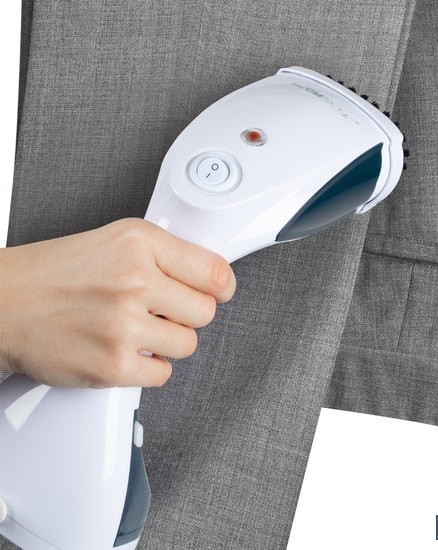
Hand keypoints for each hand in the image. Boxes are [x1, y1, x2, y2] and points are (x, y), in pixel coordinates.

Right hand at [0, 218, 235, 387]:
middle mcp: (133, 282)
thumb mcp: (117, 240)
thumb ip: (167, 255)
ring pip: (187, 345)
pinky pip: (163, 374)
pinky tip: (126, 349)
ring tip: (138, 329)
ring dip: (169, 342)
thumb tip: (212, 279)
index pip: (215, 272)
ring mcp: (123, 326)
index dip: (222, 286)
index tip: (220, 291)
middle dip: (188, 314)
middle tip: (162, 310)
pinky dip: (149, 367)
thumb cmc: (58, 272)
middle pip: (205, 312)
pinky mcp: (112, 365)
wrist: (5, 302)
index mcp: (139, 244)